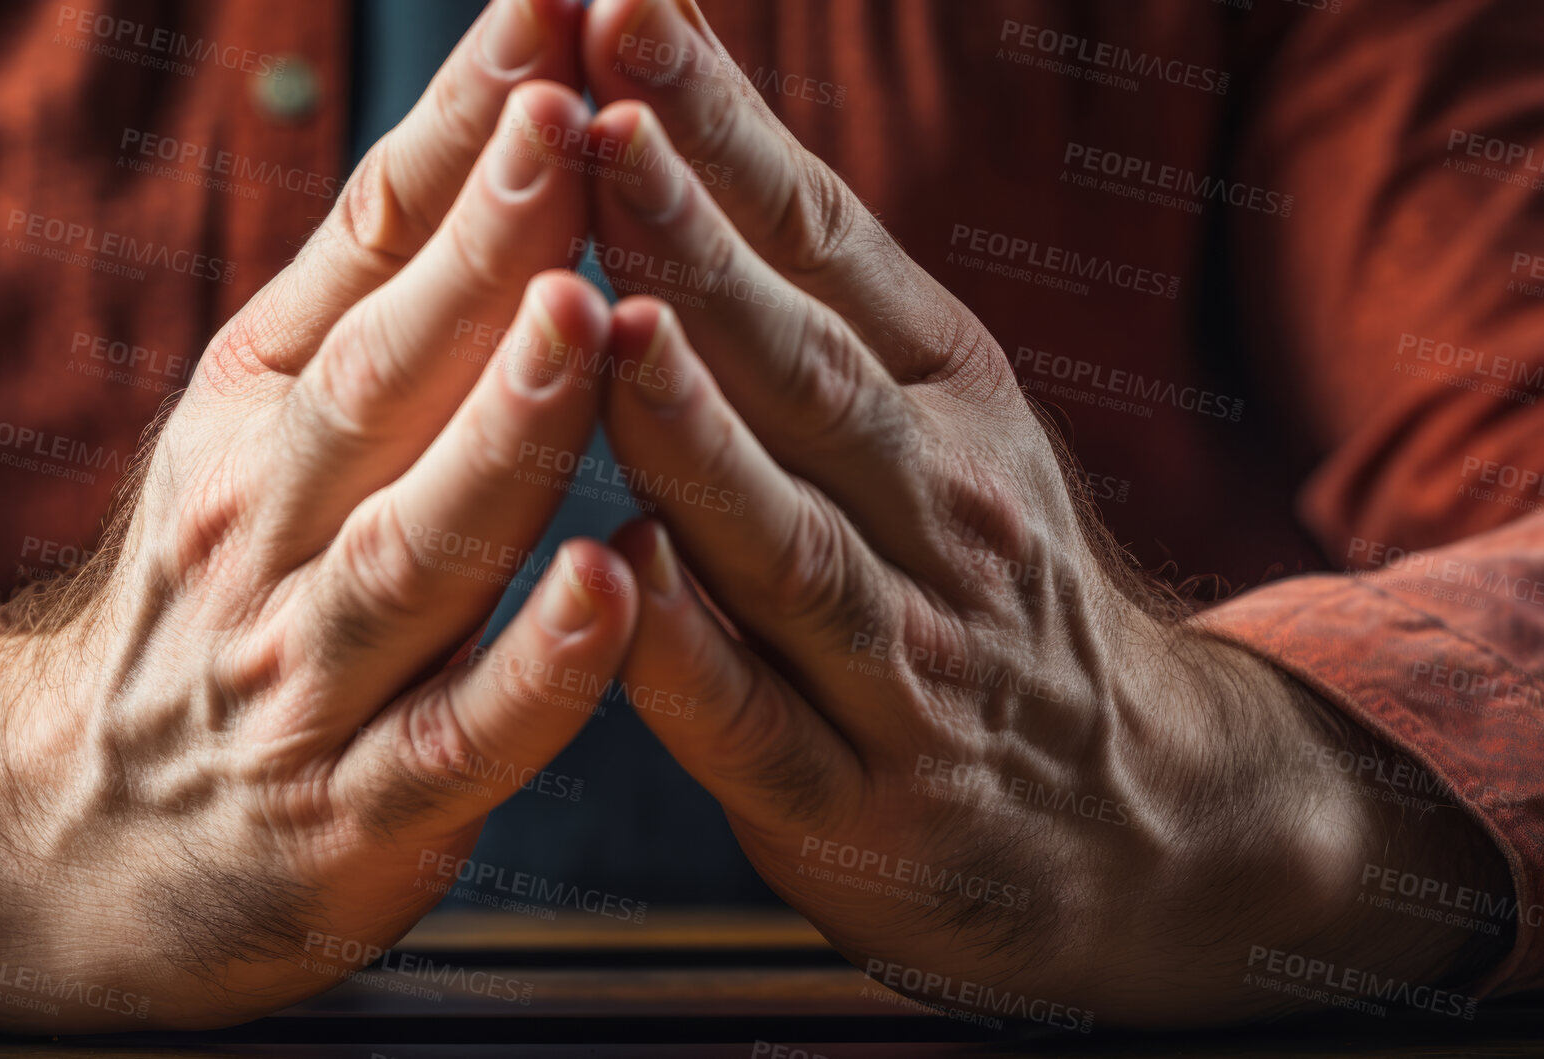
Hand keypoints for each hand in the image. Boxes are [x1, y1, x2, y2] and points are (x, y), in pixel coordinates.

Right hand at [0, 0, 636, 1030]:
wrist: (84, 830)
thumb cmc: (226, 584)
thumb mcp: (259, 419)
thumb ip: (372, 280)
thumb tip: (497, 90)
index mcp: (258, 412)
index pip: (365, 254)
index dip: (459, 136)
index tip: (547, 19)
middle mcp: (266, 527)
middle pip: (383, 380)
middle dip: (485, 249)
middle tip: (571, 120)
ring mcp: (308, 674)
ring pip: (416, 548)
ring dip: (505, 434)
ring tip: (587, 320)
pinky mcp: (360, 813)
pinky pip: (457, 738)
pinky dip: (534, 669)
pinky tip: (612, 589)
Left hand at [579, 0, 1511, 1026]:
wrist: (1134, 807)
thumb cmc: (982, 575)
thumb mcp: (943, 411)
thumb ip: (819, 293)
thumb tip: (679, 112)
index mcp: (947, 399)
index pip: (826, 247)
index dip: (724, 134)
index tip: (627, 19)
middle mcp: (940, 516)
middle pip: (808, 373)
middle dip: (695, 249)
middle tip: (596, 128)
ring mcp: (908, 666)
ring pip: (790, 543)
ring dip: (699, 437)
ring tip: (610, 329)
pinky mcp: (856, 803)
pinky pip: (759, 727)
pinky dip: (689, 659)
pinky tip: (621, 580)